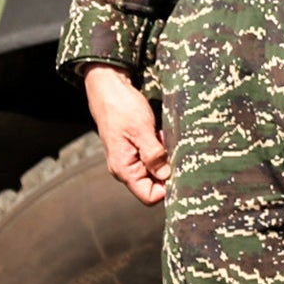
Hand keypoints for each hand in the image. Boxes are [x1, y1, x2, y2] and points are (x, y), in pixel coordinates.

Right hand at [84, 66, 170, 204]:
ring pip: (155, 169)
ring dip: (163, 156)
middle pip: (154, 185)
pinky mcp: (134, 148)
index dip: (166, 188)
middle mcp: (126, 169)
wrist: (107, 87)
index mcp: (124, 169)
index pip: (149, 196)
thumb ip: (154, 155)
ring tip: (161, 136)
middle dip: (167, 169)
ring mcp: (130, 159)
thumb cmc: (121, 106)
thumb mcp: (141, 129)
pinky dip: (159, 147)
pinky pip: (152, 156)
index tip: (177, 169)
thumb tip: (167, 175)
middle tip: (168, 147)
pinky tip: (158, 133)